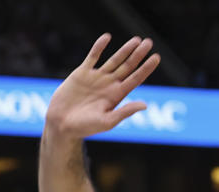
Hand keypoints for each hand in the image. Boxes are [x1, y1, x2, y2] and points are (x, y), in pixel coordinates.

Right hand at [45, 34, 159, 137]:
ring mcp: (97, 77)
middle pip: (128, 66)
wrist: (62, 123)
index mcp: (118, 95)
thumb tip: (145, 105)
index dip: (146, 68)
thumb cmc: (85, 127)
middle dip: (138, 54)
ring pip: (114, 60)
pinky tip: (107, 37)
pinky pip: (92, 56)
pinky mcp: (82, 73)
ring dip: (125, 49)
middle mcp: (110, 84)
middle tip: (149, 42)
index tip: (156, 57)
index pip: (136, 78)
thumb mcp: (108, 121)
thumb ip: (125, 112)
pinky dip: (99, 47)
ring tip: (137, 40)